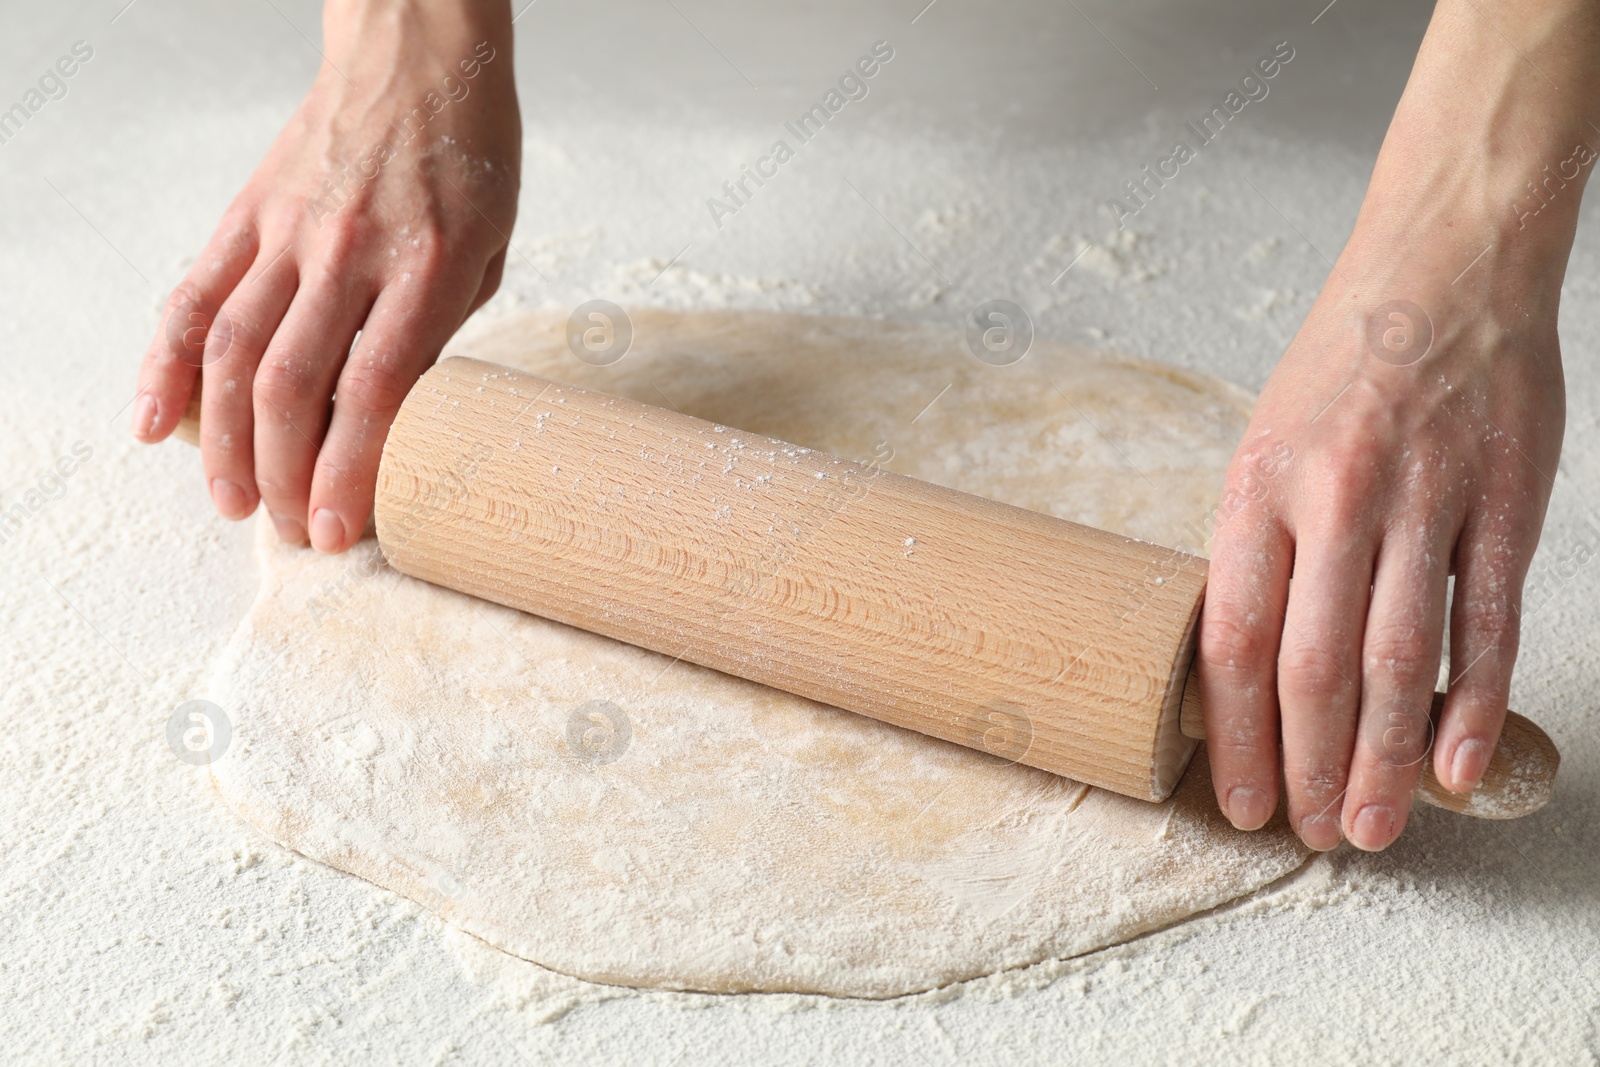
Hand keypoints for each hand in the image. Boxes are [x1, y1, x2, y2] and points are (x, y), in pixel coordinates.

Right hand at [132, 0, 519, 551]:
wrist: (420, 57)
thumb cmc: (470, 161)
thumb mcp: (489, 251)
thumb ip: (440, 332)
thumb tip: (393, 417)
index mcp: (428, 267)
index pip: (376, 389)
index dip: (350, 469)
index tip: (341, 529)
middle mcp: (351, 252)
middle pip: (295, 385)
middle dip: (287, 475)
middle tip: (291, 531)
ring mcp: (290, 232)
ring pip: (236, 350)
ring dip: (224, 440)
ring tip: (232, 502)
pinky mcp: (249, 215)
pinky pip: (195, 295)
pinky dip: (167, 362)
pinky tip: (155, 420)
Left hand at [1201, 233, 1562, 850]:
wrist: (1442, 272)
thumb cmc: (1341, 368)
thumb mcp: (1264, 446)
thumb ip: (1259, 551)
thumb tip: (1247, 668)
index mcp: (1256, 490)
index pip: (1231, 640)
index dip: (1233, 735)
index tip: (1238, 799)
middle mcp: (1331, 499)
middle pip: (1311, 667)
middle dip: (1308, 767)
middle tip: (1313, 834)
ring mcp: (1420, 499)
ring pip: (1397, 658)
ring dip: (1383, 757)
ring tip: (1371, 825)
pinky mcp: (1501, 499)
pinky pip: (1484, 619)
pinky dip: (1471, 700)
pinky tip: (1454, 764)